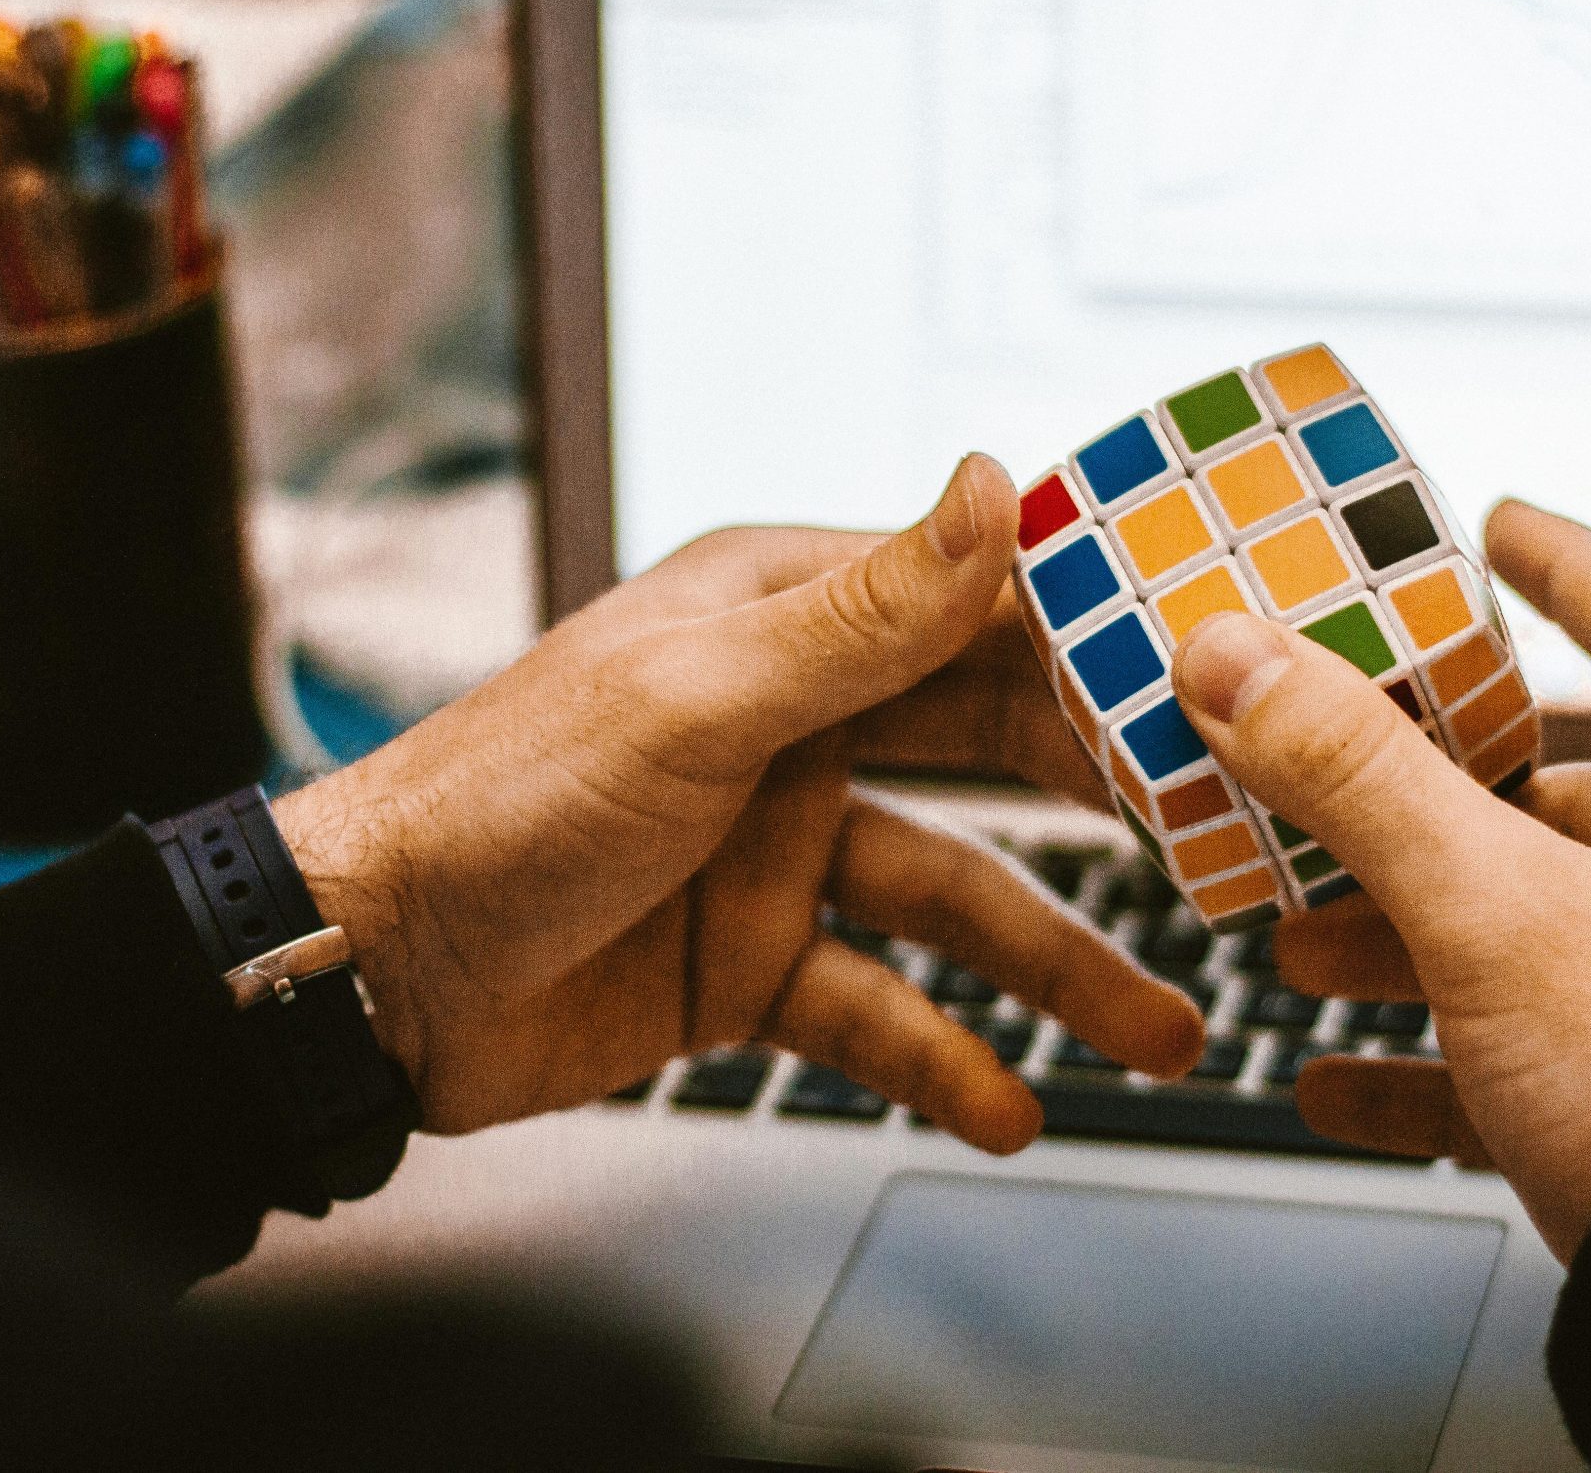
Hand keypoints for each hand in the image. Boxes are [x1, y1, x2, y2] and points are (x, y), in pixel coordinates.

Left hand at [270, 457, 1203, 1151]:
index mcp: (780, 618)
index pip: (975, 609)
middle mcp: (794, 722)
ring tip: (1156, 1030)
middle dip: (1107, 811)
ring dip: (1055, 969)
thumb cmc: (500, 800)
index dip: (1097, 641)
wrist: (367, 977)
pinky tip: (1008, 1106)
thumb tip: (993, 485)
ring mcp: (778, 848)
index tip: (1218, 675)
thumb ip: (863, 615)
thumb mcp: (700, 700)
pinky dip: (942, 1058)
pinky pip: (875, 1009)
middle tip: (1224, 852)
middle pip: (991, 756)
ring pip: (954, 900)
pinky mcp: (751, 962)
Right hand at [1169, 500, 1590, 1259]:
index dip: (1561, 562)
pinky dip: (1457, 1052)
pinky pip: (1561, 1046)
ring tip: (1308, 958)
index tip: (1501, 527)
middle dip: (1424, 810)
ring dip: (1419, 936)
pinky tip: (1352, 1086)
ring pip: (1553, 925)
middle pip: (1570, 795)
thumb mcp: (1487, 908)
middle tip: (1329, 798)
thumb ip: (1353, 774)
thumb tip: (1238, 654)